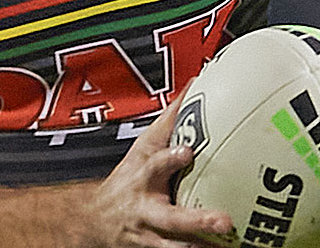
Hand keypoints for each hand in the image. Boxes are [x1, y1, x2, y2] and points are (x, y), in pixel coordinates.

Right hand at [86, 96, 233, 247]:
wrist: (93, 220)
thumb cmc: (127, 179)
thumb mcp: (143, 147)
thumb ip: (169, 120)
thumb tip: (193, 87)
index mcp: (143, 178)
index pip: (154, 166)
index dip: (168, 159)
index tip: (186, 151)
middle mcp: (146, 209)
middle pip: (170, 218)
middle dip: (196, 220)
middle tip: (224, 220)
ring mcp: (151, 235)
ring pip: (175, 246)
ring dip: (200, 247)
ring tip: (226, 246)